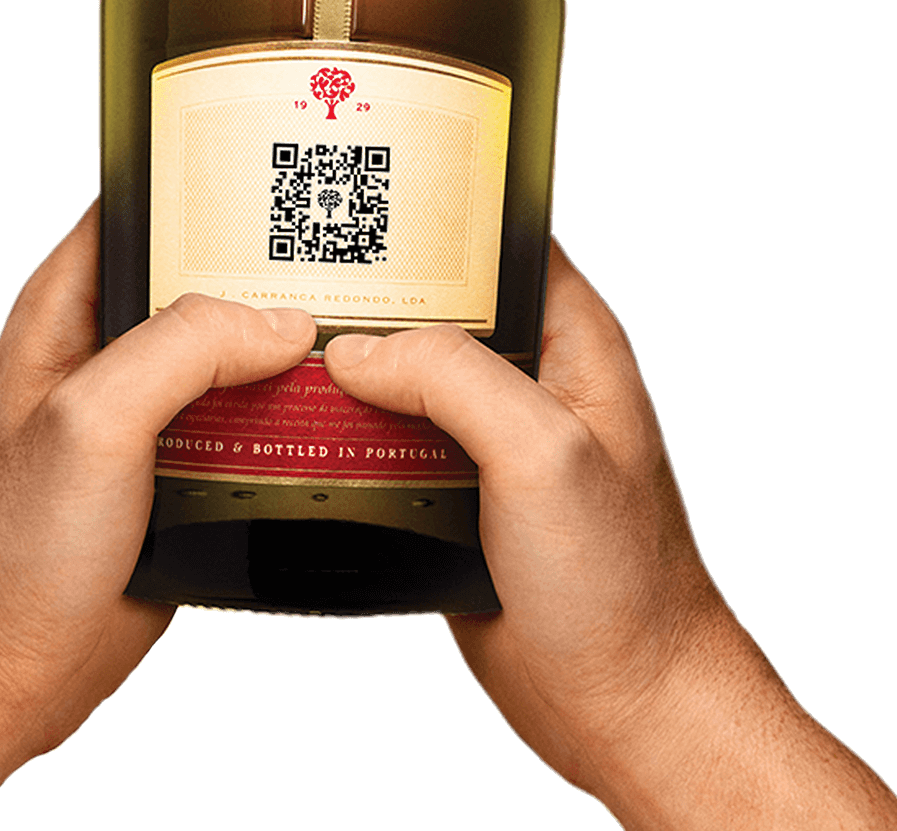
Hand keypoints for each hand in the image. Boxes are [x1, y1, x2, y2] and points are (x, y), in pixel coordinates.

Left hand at [0, 198, 317, 757]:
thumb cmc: (6, 546)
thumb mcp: (89, 419)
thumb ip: (181, 349)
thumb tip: (281, 323)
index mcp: (71, 306)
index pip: (150, 207)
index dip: (215, 184)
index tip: (289, 171)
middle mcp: (113, 350)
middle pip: (212, 280)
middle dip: (279, 273)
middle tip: (359, 261)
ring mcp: (150, 414)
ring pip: (240, 358)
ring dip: (294, 357)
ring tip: (366, 339)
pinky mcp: (184, 474)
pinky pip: (251, 429)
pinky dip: (295, 426)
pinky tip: (341, 423)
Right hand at [323, 240, 896, 827]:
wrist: (622, 706)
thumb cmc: (622, 581)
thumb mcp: (544, 451)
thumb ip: (453, 378)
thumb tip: (356, 351)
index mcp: (571, 339)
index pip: (500, 239)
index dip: (438, 209)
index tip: (365, 190)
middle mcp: (526, 379)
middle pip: (433, 305)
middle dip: (367, 290)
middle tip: (291, 267)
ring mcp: (484, 441)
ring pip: (399, 378)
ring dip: (344, 369)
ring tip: (274, 342)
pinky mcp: (446, 498)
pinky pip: (383, 448)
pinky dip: (339, 438)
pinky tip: (292, 429)